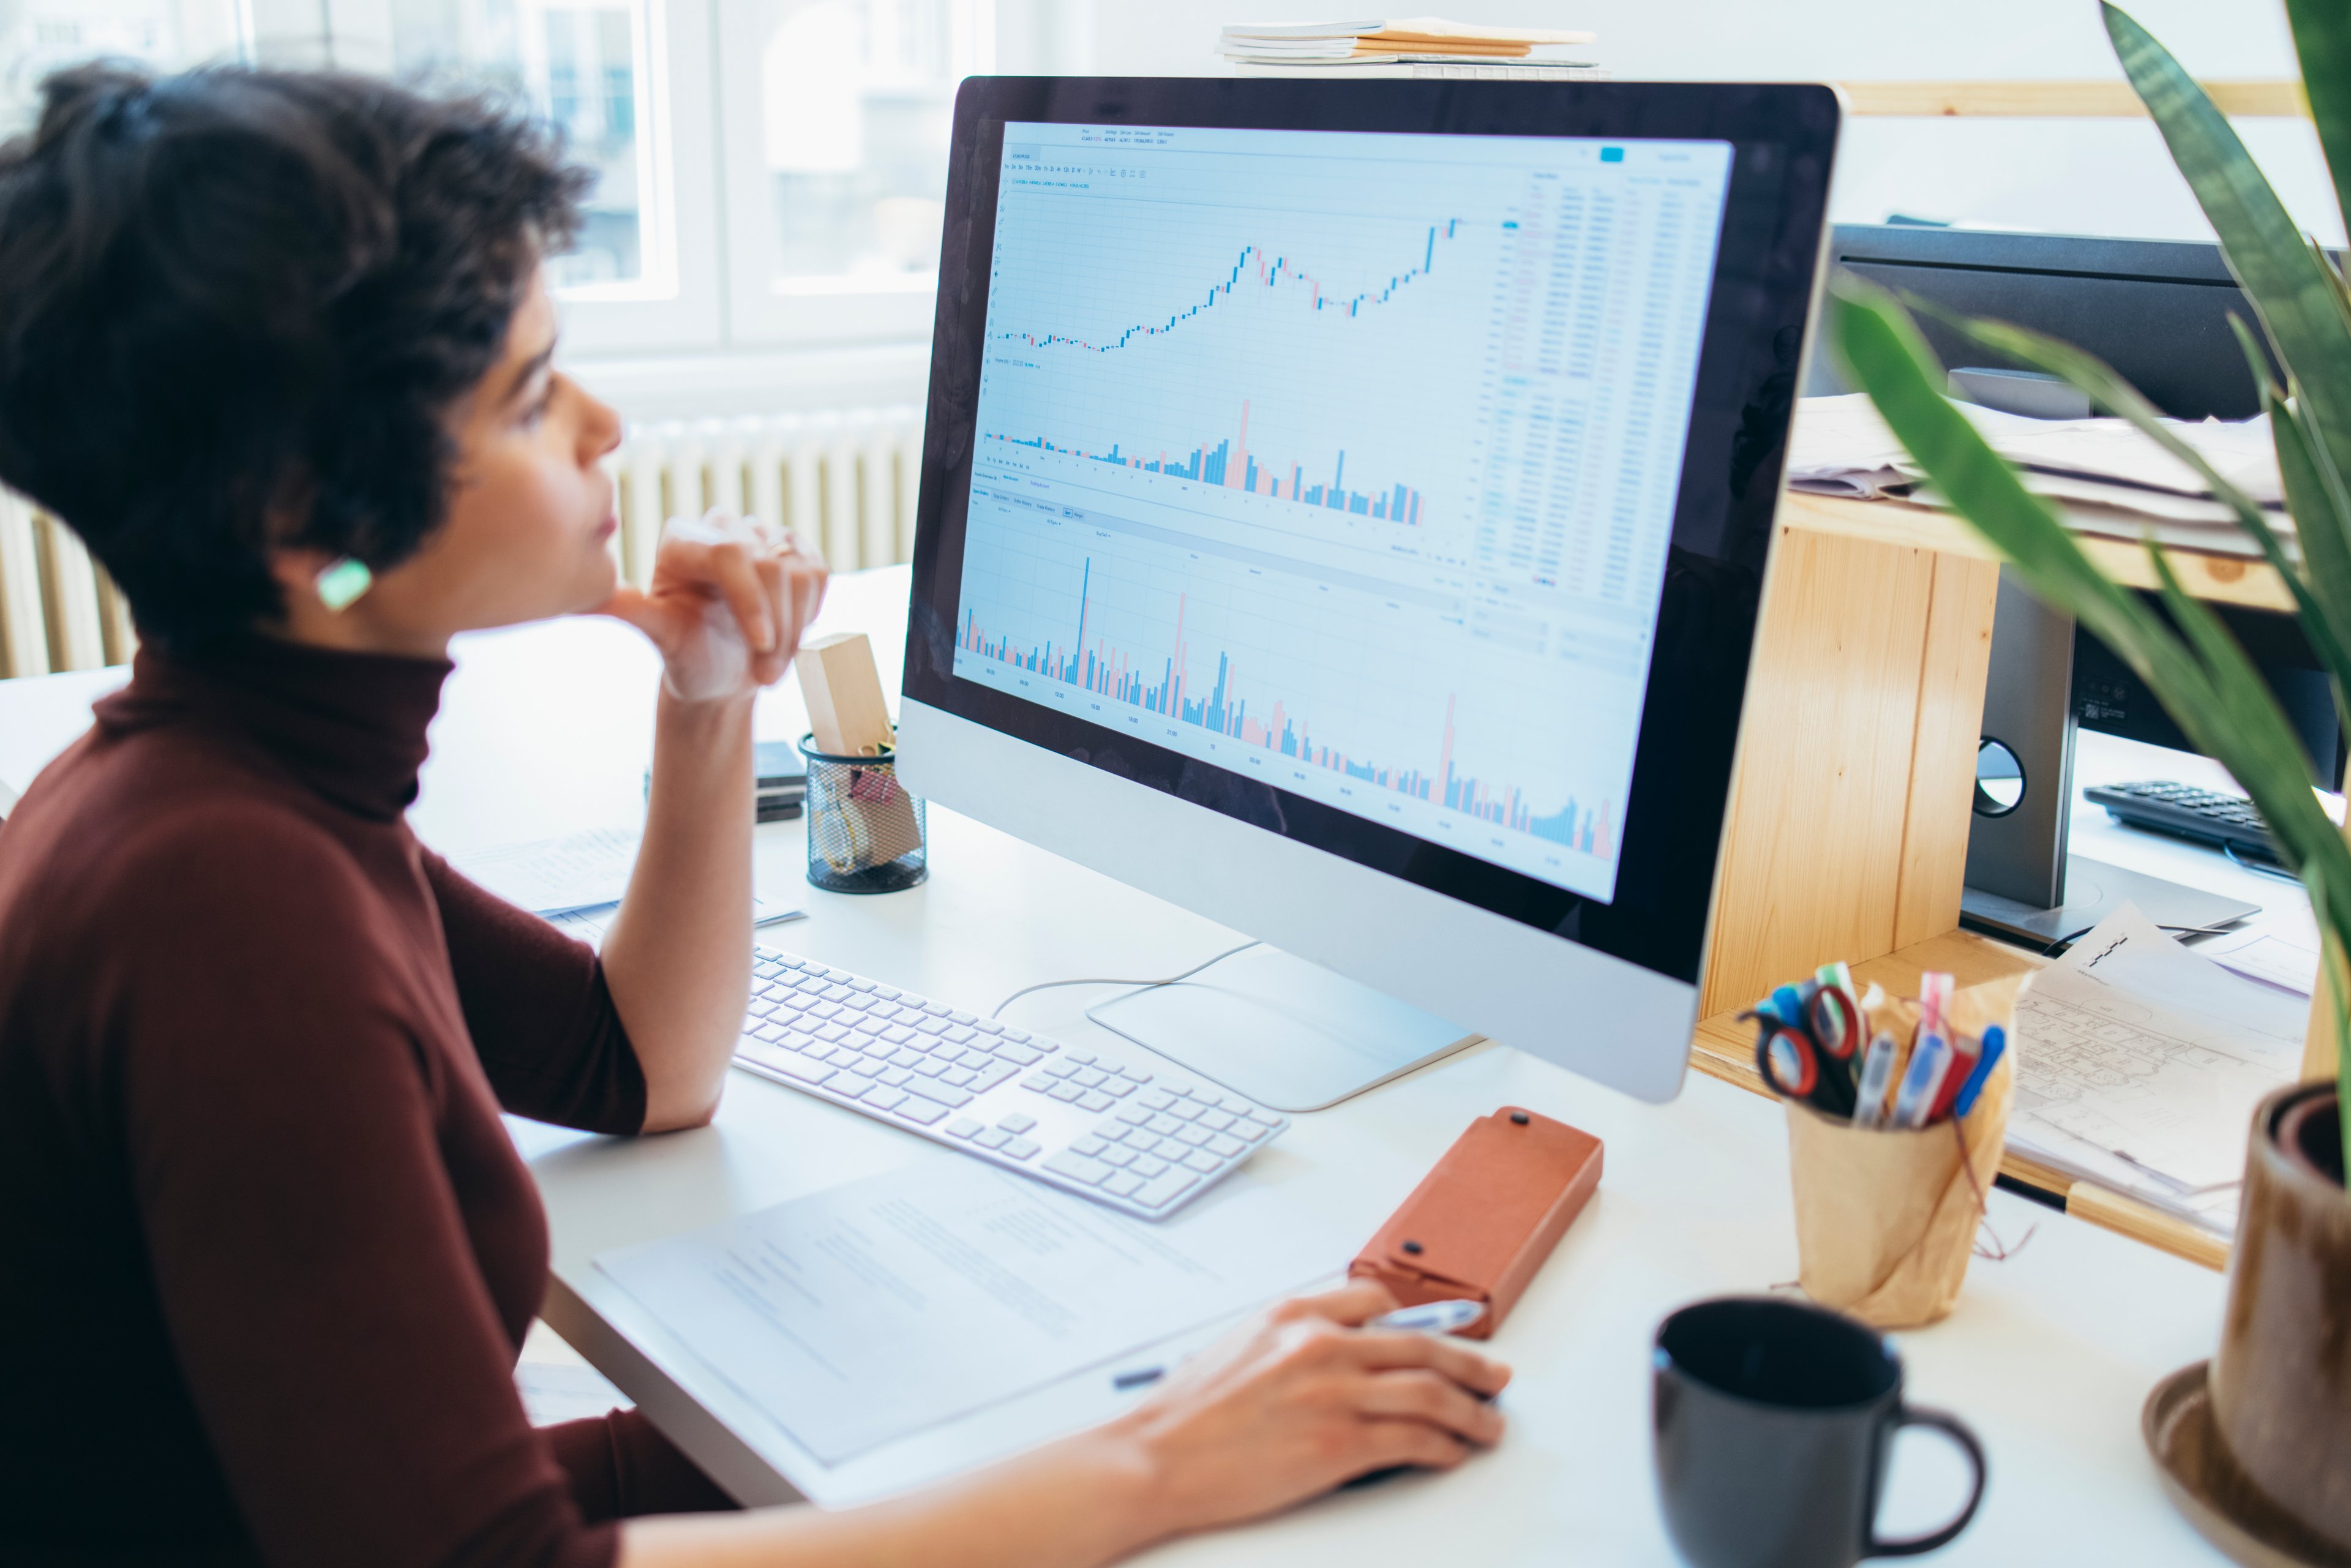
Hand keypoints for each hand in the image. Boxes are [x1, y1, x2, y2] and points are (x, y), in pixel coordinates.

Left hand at [597, 509, 826, 702]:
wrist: (721, 675)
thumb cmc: (686, 656)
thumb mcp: (660, 636)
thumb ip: (632, 611)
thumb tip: (586, 599)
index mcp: (680, 539)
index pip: (731, 553)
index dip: (752, 601)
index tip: (761, 647)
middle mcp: (719, 527)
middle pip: (770, 564)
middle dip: (774, 627)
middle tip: (763, 675)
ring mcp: (760, 537)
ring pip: (800, 570)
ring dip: (794, 628)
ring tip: (773, 664)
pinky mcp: (794, 551)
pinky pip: (819, 573)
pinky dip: (810, 613)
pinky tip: (788, 633)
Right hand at [1107, 1281, 1509, 1544]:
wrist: (1157, 1456)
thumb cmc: (1189, 1412)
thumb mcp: (1240, 1346)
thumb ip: (1293, 1339)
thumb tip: (1342, 1354)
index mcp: (1295, 1313)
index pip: (1377, 1301)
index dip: (1419, 1324)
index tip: (1441, 1339)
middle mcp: (1321, 1344)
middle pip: (1421, 1348)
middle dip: (1470, 1364)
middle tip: (1496, 1376)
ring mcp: (1334, 1393)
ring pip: (1431, 1393)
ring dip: (1472, 1411)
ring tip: (1489, 1424)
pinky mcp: (1339, 1444)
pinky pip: (1415, 1440)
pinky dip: (1446, 1447)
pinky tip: (1454, 1453)